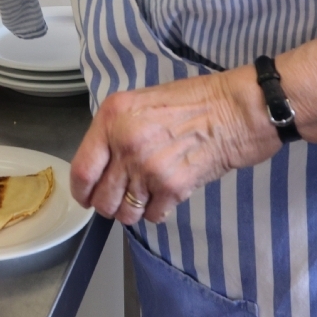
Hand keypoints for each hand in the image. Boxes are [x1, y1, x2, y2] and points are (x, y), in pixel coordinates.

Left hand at [69, 70, 277, 226]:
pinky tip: (168, 193)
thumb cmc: (197, 101)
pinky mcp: (173, 187)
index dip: (81, 191)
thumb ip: (117, 129)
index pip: (82, 169)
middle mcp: (125, 143)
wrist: (236, 109)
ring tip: (147, 196)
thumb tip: (102, 161)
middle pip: (101, 198)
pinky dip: (158, 210)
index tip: (85, 197)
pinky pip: (153, 215)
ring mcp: (148, 168)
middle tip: (121, 199)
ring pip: (125, 213)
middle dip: (109, 205)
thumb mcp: (143, 102)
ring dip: (133, 211)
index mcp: (112, 117)